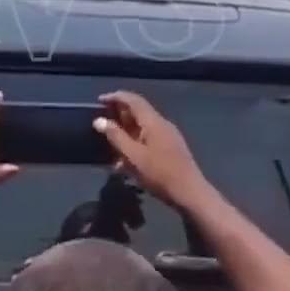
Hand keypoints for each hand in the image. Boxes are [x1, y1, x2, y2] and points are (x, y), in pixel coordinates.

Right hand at [94, 91, 207, 208]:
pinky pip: (149, 138)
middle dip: (119, 115)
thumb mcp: (133, 156)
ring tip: (110, 143)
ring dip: (126, 131)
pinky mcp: (171, 148)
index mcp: (154, 122)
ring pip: (143, 127)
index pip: (133, 100)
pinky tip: (126, 159)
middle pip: (139, 112)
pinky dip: (135, 141)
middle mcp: (162, 124)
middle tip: (102, 123)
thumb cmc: (160, 173)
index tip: (99, 101)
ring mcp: (169, 136)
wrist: (190, 193)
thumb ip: (115, 136)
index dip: (115, 97)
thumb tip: (99, 120)